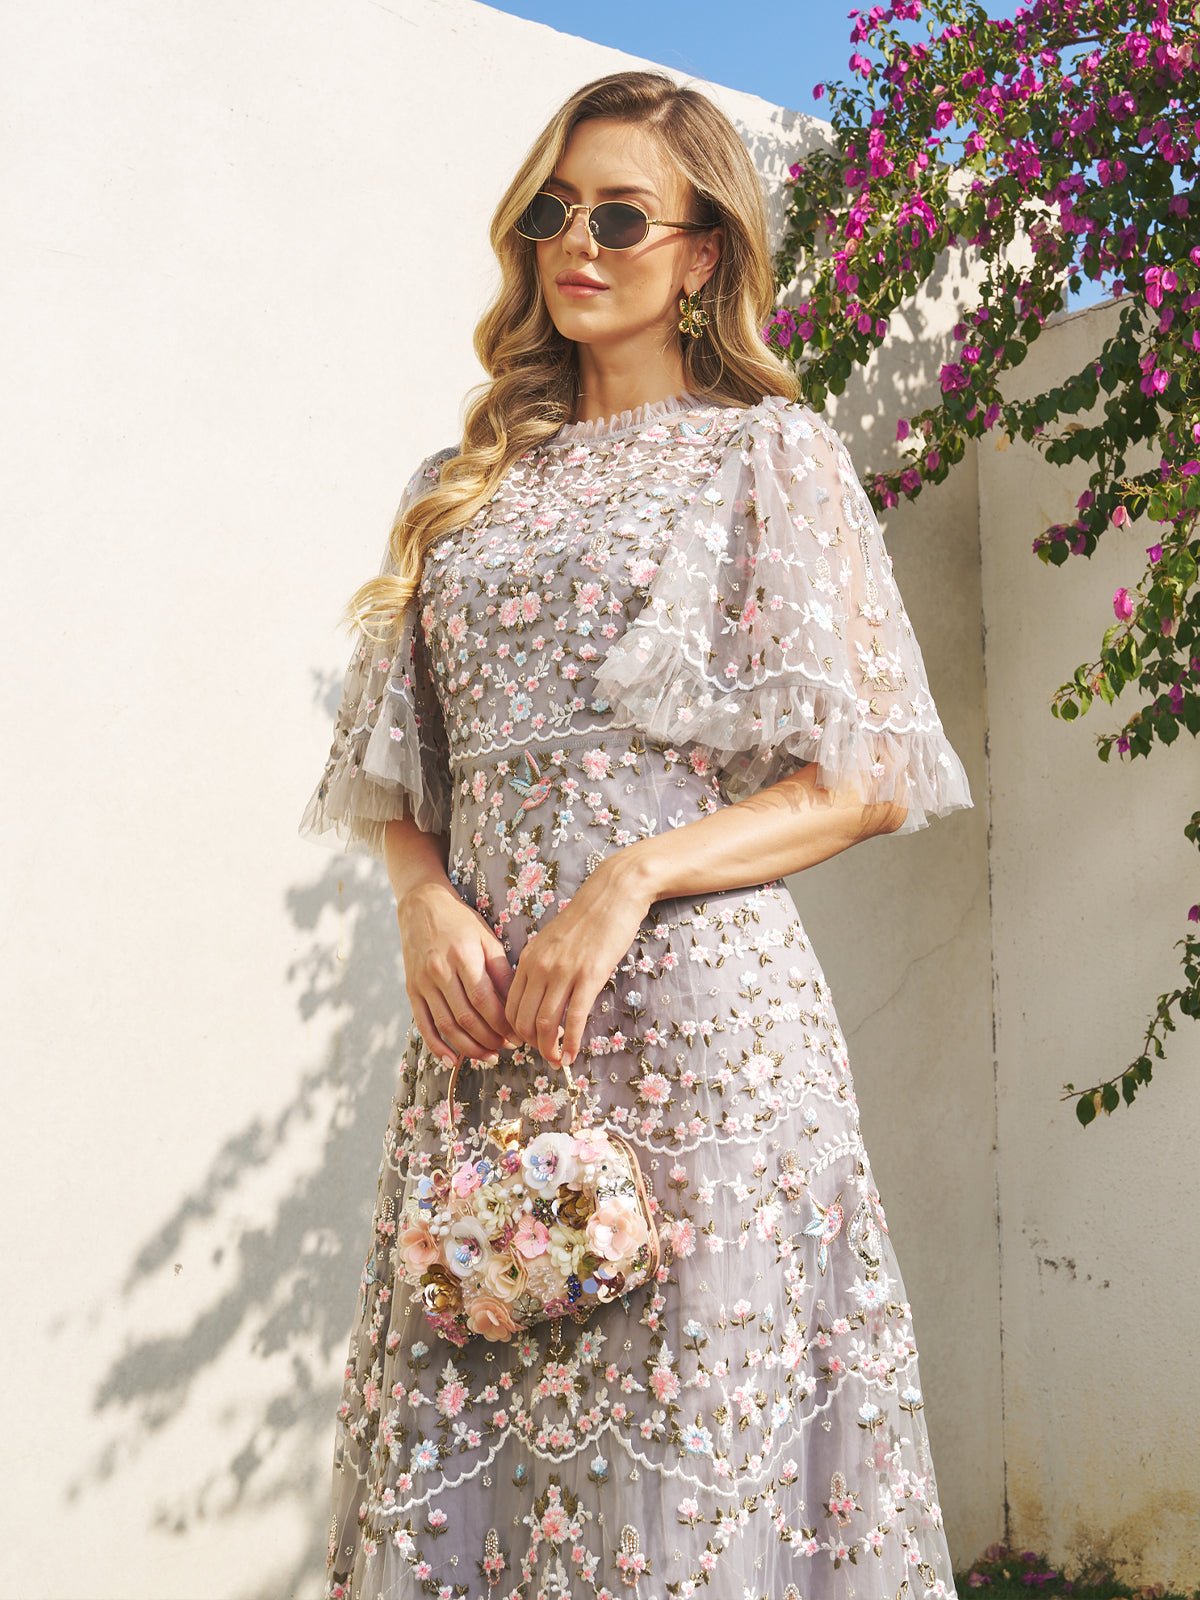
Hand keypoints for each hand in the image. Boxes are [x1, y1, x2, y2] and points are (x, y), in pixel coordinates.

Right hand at [396, 881, 518, 1067]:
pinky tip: (453, 1061)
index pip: (485, 1001)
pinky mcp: (411, 990)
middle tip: (507, 1049)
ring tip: (488, 1057)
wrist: (422, 905)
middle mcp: (440, 971)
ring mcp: (423, 982)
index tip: (518, 1036)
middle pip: (466, 1017)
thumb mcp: (487, 938)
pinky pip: (424, 1024)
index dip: (503, 1024)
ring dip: (469, 1047)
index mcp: (464, 956)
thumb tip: (516, 1006)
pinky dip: (437, 1046)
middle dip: (490, 1039)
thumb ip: (502, 971)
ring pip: (447, 1025)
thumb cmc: (461, 922)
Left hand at [504, 852, 656, 1066]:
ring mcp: (563, 972)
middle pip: (521, 1019)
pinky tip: (571, 1055)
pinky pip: (573, 1018)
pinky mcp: (589, 976)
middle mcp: (540, 967)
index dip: (514, 1031)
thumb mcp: (552, 941)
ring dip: (548, 1049)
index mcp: (528, 958)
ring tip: (556, 1060)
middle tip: (542, 1054)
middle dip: (529, 1045)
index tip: (526, 1042)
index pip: (509, 1005)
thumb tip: (540, 997)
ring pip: (544, 1023)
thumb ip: (541, 966)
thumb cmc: (587, 918)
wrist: (613, 894)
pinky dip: (569, 1042)